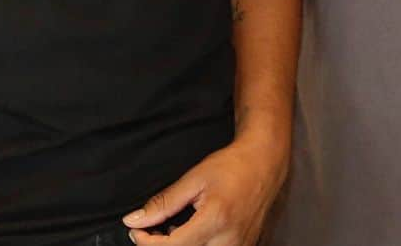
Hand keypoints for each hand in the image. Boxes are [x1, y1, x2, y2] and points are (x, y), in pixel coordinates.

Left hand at [123, 136, 287, 245]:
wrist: (266, 162)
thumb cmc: (232, 166)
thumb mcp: (195, 178)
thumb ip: (164, 202)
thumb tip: (134, 221)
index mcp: (215, 220)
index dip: (145, 242)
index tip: (136, 230)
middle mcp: (228, 241)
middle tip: (154, 230)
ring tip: (175, 230)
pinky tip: (193, 233)